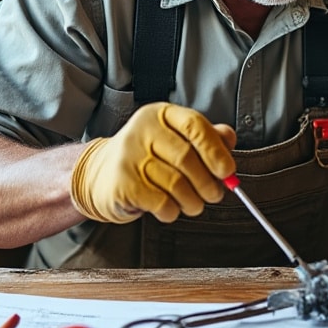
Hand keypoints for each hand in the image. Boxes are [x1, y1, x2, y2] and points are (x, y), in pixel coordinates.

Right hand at [69, 102, 237, 223]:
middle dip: (208, 183)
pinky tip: (170, 209)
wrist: (99, 176)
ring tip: (194, 205)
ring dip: (193, 202)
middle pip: (187, 158)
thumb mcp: (174, 139)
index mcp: (160, 115)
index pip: (195, 125)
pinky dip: (173, 212)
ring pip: (176, 184)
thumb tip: (229, 139)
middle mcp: (142, 131)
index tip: (228, 171)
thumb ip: (204, 137)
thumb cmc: (146, 158)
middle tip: (215, 195)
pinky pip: (161, 203)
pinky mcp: (123, 184)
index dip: (216, 150)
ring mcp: (129, 157)